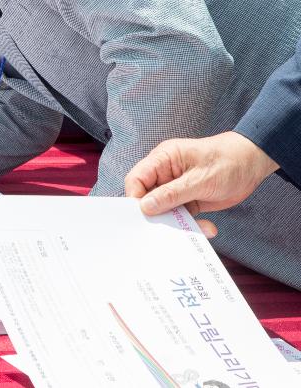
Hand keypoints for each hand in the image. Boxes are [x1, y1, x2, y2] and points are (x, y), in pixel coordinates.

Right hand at [124, 132, 278, 234]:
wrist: (254, 164)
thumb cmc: (228, 161)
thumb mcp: (199, 179)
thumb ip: (171, 194)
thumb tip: (145, 206)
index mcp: (163, 159)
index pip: (137, 179)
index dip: (135, 197)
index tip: (142, 216)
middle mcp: (166, 174)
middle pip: (148, 197)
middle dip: (157, 214)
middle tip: (167, 228)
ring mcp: (177, 187)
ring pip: (165, 209)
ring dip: (178, 222)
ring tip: (197, 229)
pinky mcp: (189, 199)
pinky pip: (182, 215)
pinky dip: (192, 224)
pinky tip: (208, 228)